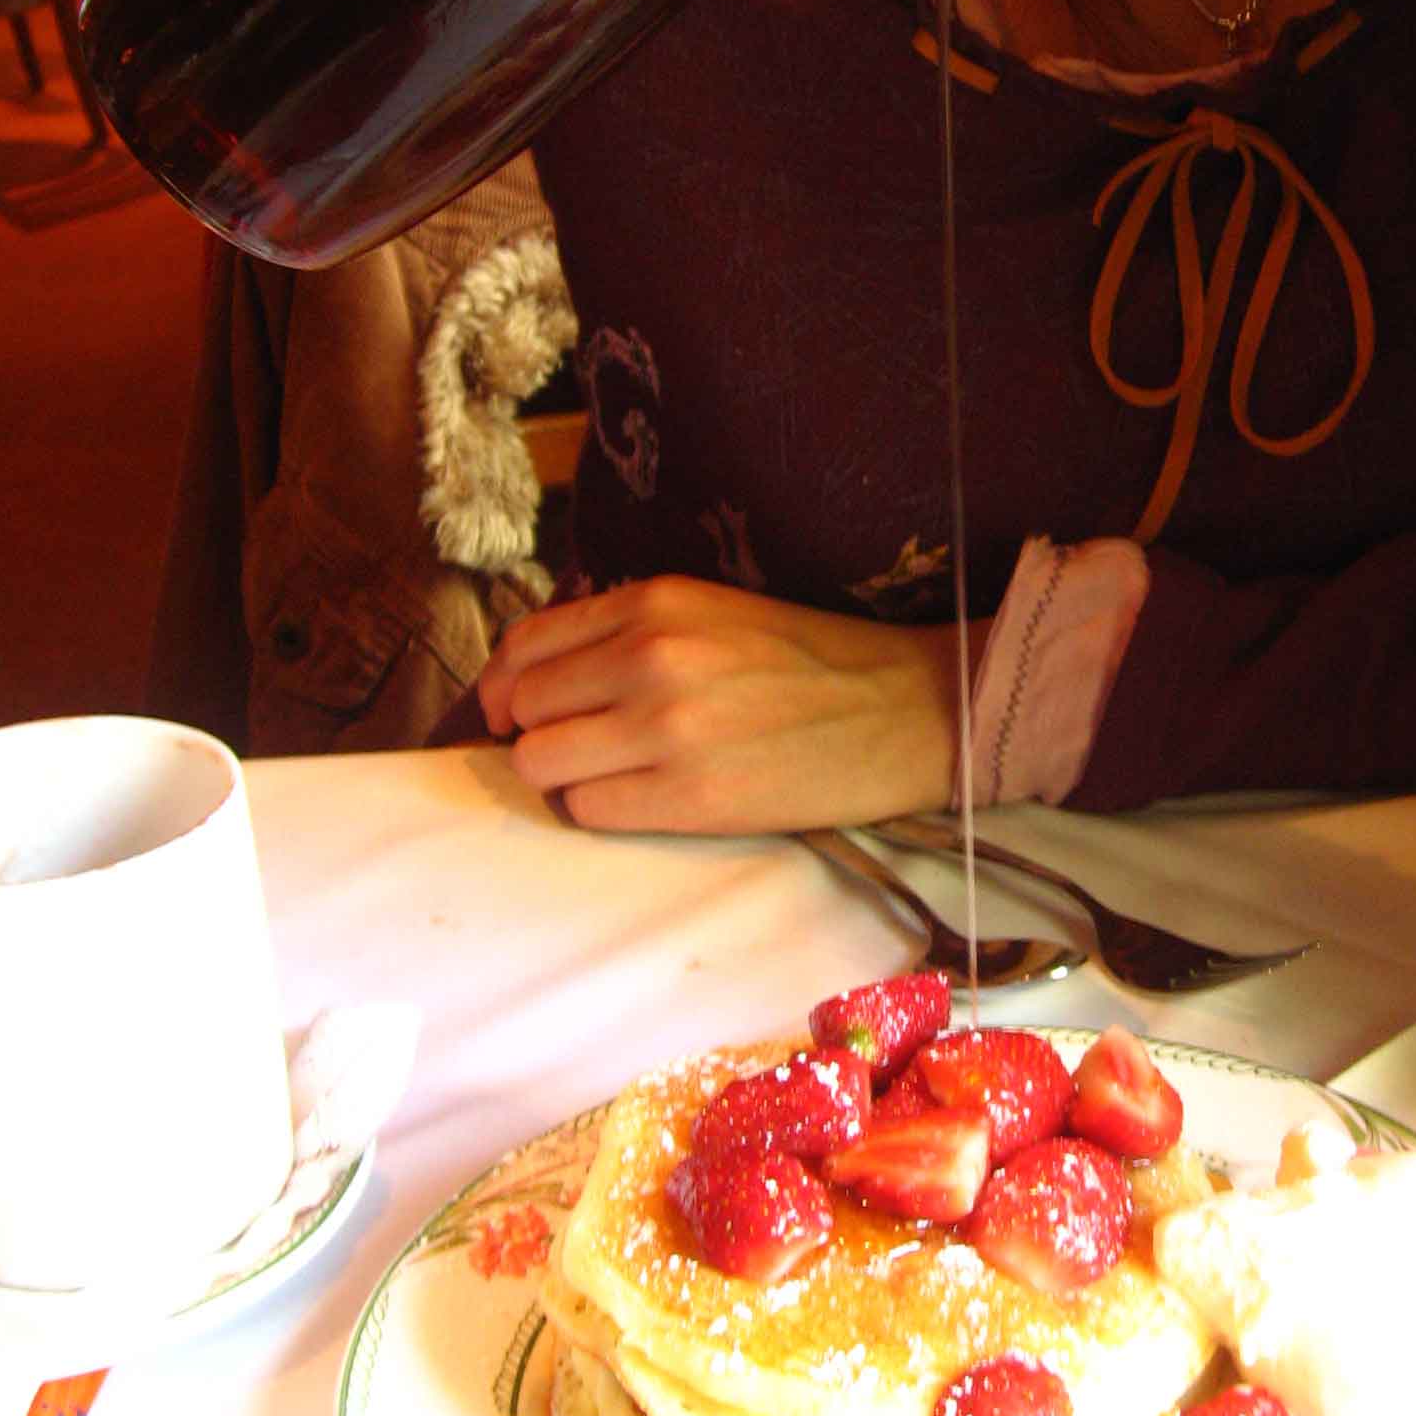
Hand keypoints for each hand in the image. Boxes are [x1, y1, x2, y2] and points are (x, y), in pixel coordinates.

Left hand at [478, 575, 969, 835]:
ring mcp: (665, 729)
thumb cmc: (815, 663)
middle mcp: (649, 657)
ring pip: (539, 763)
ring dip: (562, 777)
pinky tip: (645, 801)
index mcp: (655, 603)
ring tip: (612, 777)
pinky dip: (600, 812)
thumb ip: (630, 631)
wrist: (908, 710)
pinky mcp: (688, 798)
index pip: (526, 645)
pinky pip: (587, 812)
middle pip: (521, 707)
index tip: (516, 710)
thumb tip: (541, 680)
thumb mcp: (714, 612)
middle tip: (577, 748)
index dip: (507, 685)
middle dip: (534, 732)